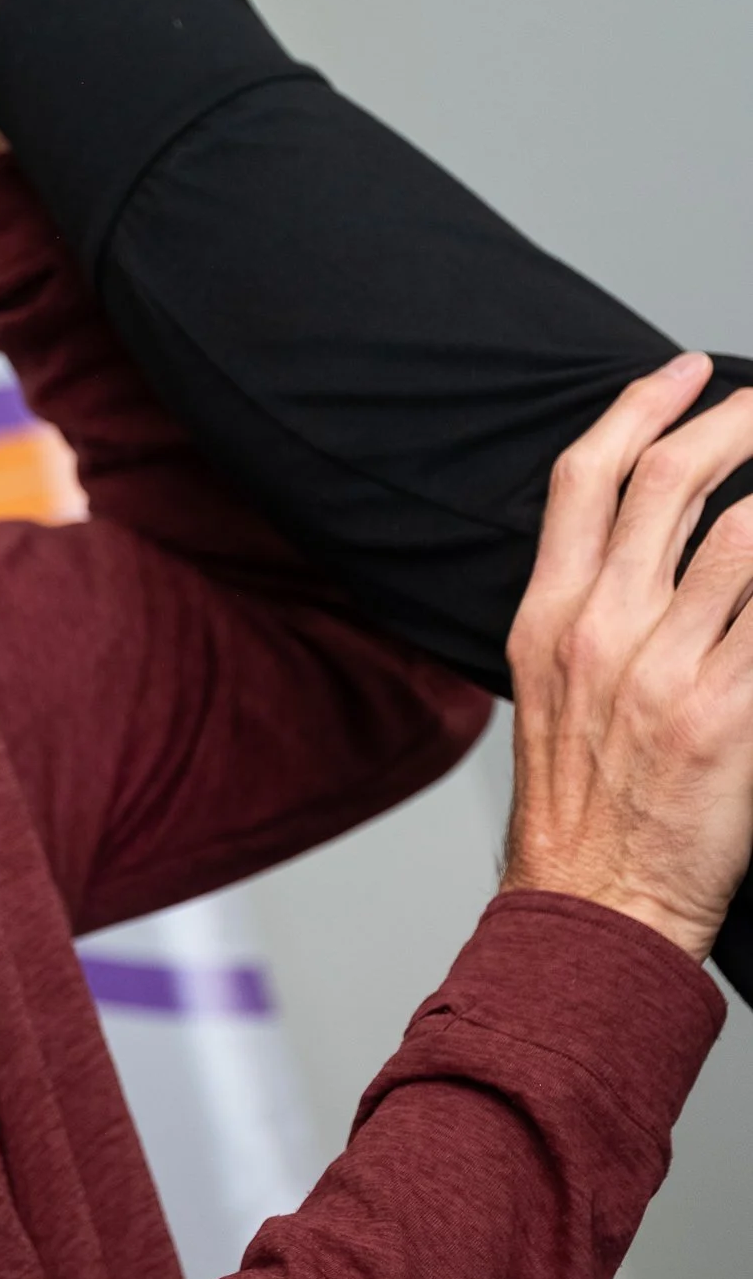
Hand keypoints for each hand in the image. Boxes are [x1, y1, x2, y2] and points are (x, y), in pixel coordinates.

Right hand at [504, 352, 752, 959]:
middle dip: (735, 419)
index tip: (682, 371)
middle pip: (670, 481)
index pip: (584, 477)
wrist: (592, 907)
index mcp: (545, 617)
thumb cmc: (578, 805)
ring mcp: (664, 671)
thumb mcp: (547, 689)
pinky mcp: (728, 717)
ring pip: (744, 534)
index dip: (637, 406)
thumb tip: (655, 547)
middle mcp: (600, 630)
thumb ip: (587, 610)